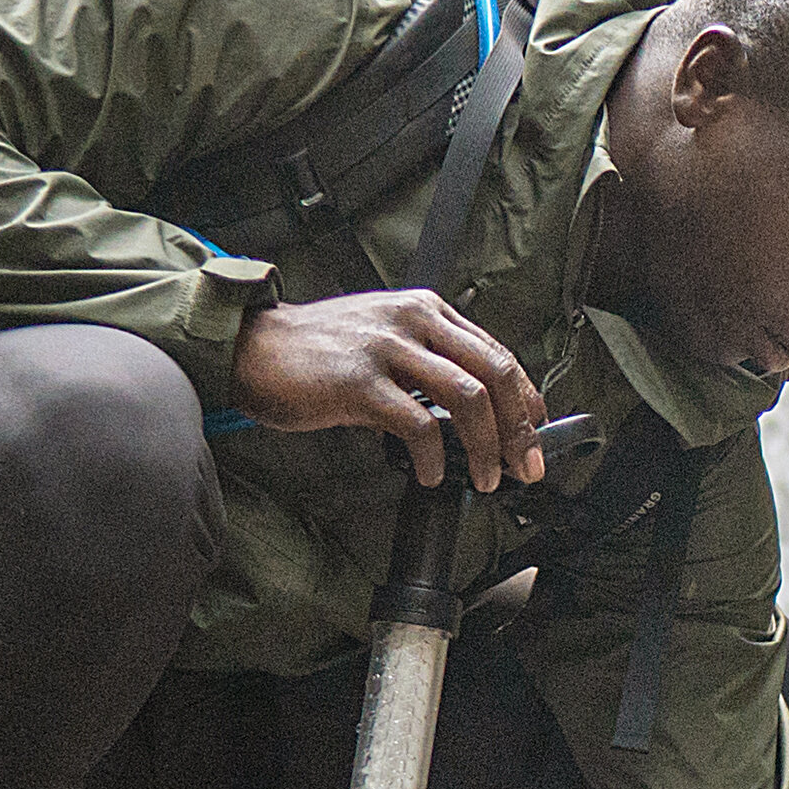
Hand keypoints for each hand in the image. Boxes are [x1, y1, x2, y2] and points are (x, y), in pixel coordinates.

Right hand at [230, 290, 546, 488]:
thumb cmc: (316, 352)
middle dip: (520, 428)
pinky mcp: (360, 382)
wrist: (253, 348)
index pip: (497, 353)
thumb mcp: (383, 337)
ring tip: (487, 478)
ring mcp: (387, 349)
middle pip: (494, 374)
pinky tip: (432, 475)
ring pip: (467, 398)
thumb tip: (474, 411)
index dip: (526, 398)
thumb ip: (427, 362)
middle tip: (526, 466)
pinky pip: (419, 426)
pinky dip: (435, 458)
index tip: (536, 432)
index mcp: (425, 310)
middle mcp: (413, 321)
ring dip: (487, 447)